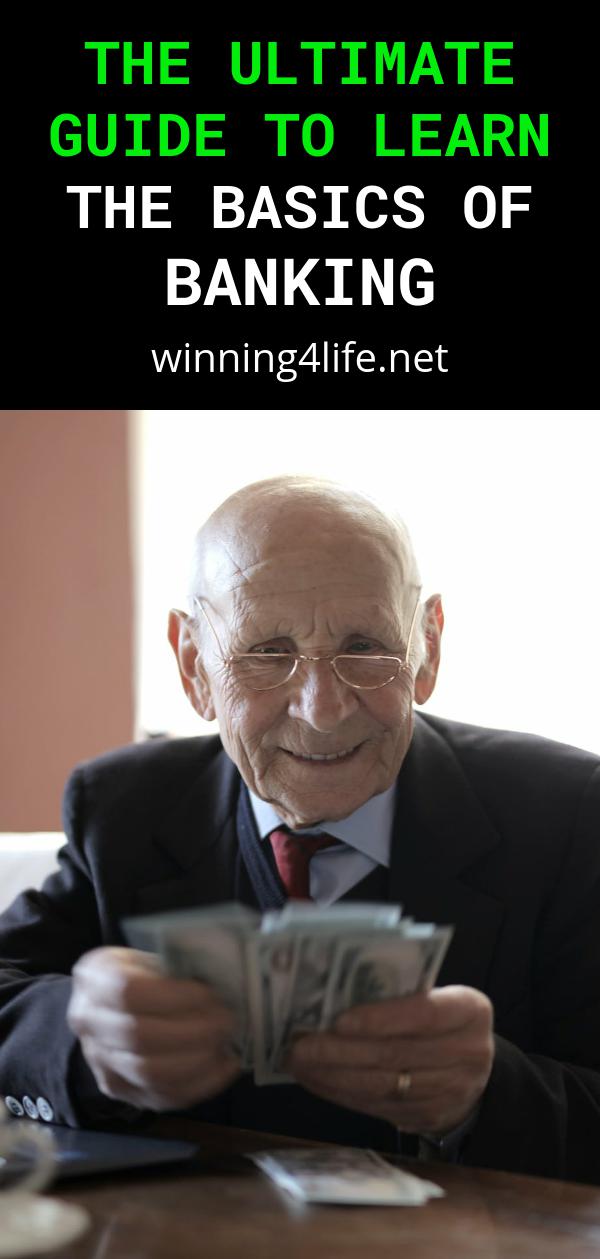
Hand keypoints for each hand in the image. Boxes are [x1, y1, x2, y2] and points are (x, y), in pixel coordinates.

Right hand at [67, 947, 240, 1110]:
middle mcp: (89, 1022)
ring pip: (150, 1073)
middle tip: (228, 1021)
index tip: (211, 995)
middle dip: (193, 1032)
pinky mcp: (121, 1090)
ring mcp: (101, 1062)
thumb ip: (178, 969)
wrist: (109, 1007)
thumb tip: (224, 983)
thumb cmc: (142, 975)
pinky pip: (161, 1097)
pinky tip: (224, 1067)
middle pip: (140, 1037)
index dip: (174, 996)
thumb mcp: (152, 957)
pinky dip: (200, 1085)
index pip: (129, 992)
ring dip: (198, 1061)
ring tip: (226, 1044)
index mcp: (96, 978)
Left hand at [287, 985, 493, 1134]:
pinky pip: (378, 1108)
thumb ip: (400, 996)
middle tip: (299, 1045)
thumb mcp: (436, 997)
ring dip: (333, 1076)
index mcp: (470, 1011)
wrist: (474, 1071)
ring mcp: (451, 1092)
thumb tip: (334, 997)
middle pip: (395, 1054)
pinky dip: (342, 1094)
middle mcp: (468, 1053)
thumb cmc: (440, 1021)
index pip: (424, 1013)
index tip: (339, 1021)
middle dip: (340, 1051)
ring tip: (299, 1063)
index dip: (380, 1018)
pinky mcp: (429, 1118)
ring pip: (382, 1086)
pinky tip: (317, 1080)